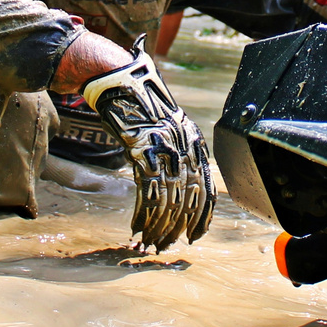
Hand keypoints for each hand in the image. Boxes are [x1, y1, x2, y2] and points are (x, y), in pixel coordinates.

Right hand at [81, 36, 214, 250]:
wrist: (120, 80)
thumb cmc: (142, 106)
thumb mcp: (168, 128)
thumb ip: (177, 154)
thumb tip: (179, 186)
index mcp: (194, 141)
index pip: (206, 186)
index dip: (201, 215)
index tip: (195, 235)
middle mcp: (183, 144)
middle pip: (187, 197)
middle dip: (178, 226)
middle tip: (168, 245)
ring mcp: (162, 147)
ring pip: (167, 198)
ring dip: (158, 225)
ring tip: (150, 242)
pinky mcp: (140, 148)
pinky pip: (146, 189)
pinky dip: (142, 213)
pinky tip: (137, 226)